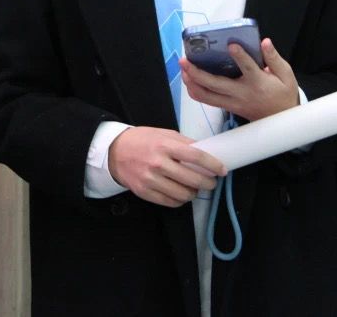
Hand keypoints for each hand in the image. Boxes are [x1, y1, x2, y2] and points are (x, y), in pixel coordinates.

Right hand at [107, 126, 226, 207]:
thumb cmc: (142, 140)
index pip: (196, 156)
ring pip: (183, 194)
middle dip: (207, 183)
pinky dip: (180, 200)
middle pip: (192, 179)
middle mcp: (158, 163)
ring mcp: (151, 180)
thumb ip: (183, 143)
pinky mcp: (145, 192)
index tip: (222, 170)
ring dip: (194, 193)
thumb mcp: (163, 134)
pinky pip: (170, 202)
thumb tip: (205, 151)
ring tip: (195, 188)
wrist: (114, 152)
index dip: (212, 165)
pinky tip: (181, 194)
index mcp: (165, 146)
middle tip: (211, 182)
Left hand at [180, 38, 298, 121]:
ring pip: (206, 96)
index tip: (231, 45)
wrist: (281, 121)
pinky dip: (196, 91)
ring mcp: (232, 102)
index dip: (240, 56)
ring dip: (191, 83)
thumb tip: (264, 42)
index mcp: (258, 82)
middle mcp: (242, 93)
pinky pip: (207, 100)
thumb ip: (274, 58)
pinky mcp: (228, 108)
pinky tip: (189, 80)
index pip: (247, 68)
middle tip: (184, 60)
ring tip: (183, 69)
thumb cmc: (283, 95)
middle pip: (215, 85)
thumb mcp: (286, 76)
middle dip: (196, 73)